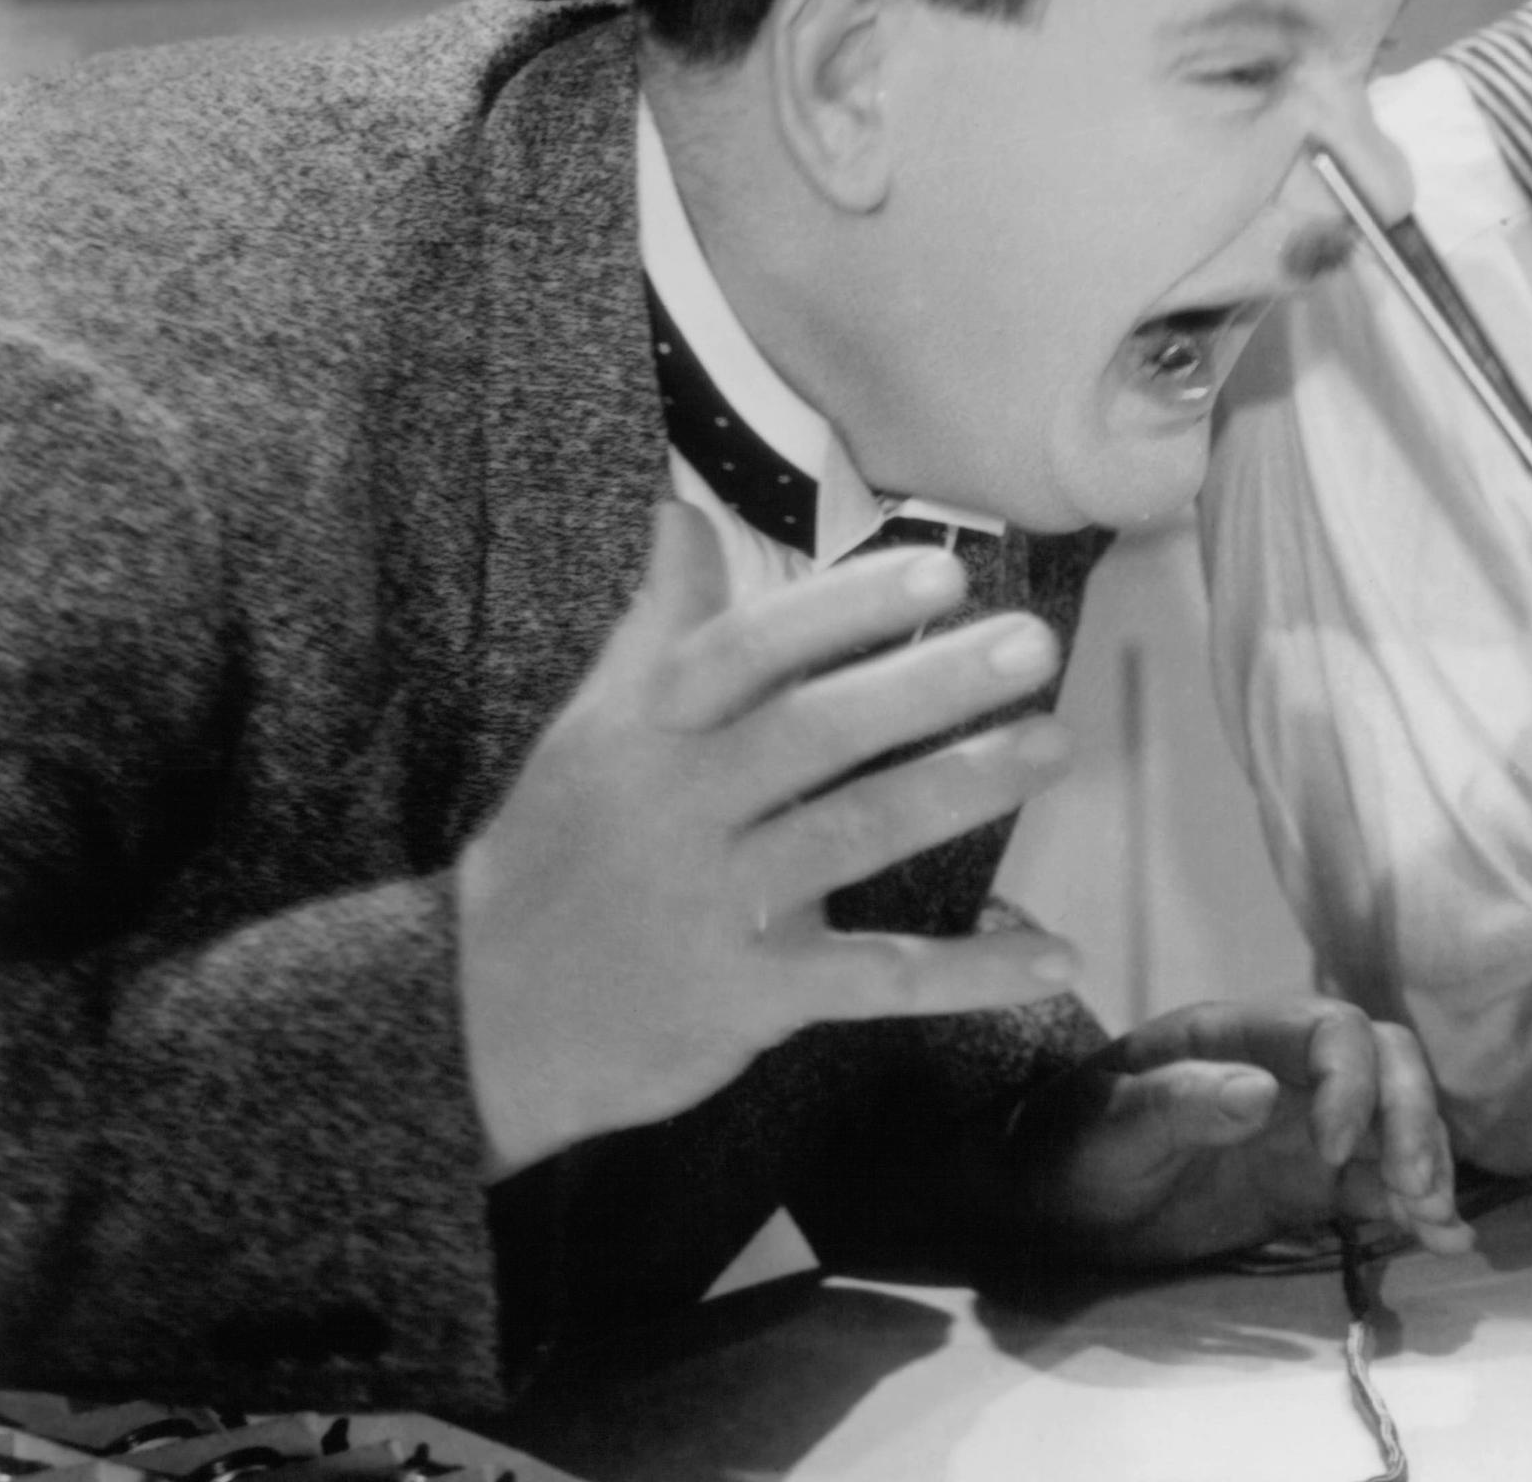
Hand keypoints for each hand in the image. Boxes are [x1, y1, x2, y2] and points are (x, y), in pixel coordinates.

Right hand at [456, 502, 1080, 1178]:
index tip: (941, 570)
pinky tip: (1054, 954)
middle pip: (814, 734)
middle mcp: (684, 808)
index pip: (749, 650)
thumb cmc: (561, 853)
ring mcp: (718, 905)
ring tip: (1051, 746)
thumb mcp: (592, 730)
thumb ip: (658, 626)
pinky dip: (970, 974)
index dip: (843, 609)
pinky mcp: (751, 998)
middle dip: (925, 685)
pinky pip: (877, 980)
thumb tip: (682, 511)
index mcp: (650, 732)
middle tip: (1029, 646)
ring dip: (958, 792)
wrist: (476, 1019)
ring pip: (851, 836)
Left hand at [1000, 997, 1469, 1266]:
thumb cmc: (1066, 1151)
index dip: (1353, 1081)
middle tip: (1417, 1188)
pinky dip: (1418, 1207)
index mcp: (1238, 1037)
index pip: (1331, 1029)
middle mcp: (1288, 1070)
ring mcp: (1307, 1126)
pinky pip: (1381, 1183)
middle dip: (1413, 1118)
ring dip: (1428, 1163)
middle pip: (1387, 1064)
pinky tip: (1445, 1240)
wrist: (1051, 1209)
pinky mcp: (1312, 1183)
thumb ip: (1174, 1103)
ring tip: (1439, 1222)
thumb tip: (1262, 1091)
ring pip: (1398, 1121)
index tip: (1334, 1151)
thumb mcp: (1103, 1129)